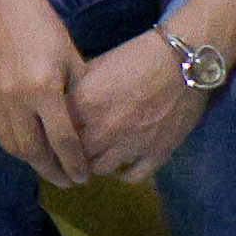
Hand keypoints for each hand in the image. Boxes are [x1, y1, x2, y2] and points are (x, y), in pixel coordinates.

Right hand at [0, 0, 92, 186]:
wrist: (2, 2)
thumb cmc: (44, 27)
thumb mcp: (72, 59)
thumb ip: (79, 95)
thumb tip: (88, 127)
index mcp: (44, 90)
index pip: (62, 141)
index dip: (74, 164)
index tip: (83, 178)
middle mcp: (16, 98)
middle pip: (33, 150)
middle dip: (52, 171)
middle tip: (66, 182)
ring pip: (11, 143)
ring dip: (30, 160)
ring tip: (46, 165)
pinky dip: (10, 142)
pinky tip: (22, 144)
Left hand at [66, 29, 211, 183]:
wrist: (181, 63)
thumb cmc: (135, 58)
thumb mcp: (94, 67)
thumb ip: (75, 90)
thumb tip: (58, 105)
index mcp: (84, 104)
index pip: (57, 130)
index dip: (54, 133)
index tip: (55, 133)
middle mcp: (104, 128)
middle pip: (75, 154)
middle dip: (72, 151)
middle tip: (74, 149)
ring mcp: (131, 144)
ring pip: (101, 169)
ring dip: (96, 163)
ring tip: (96, 156)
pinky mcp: (156, 154)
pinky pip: (133, 177)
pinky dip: (124, 174)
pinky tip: (122, 166)